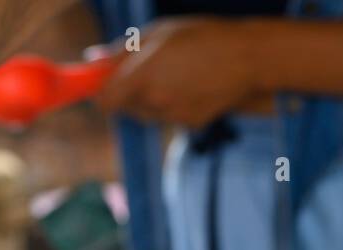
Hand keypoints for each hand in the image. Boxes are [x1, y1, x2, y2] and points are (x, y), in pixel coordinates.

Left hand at [94, 17, 267, 126]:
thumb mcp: (159, 32)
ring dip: (151, 97)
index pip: (105, 102)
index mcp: (142, 76)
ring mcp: (172, 116)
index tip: (102, 85)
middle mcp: (154, 101)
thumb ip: (123, 50)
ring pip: (147, 112)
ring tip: (176, 72)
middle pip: (125, 107)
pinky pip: (169, 116)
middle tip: (147, 69)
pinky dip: (173, 103)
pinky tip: (192, 84)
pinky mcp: (189, 123)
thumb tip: (94, 61)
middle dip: (128, 92)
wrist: (248, 58)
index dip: (101, 94)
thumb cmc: (202, 36)